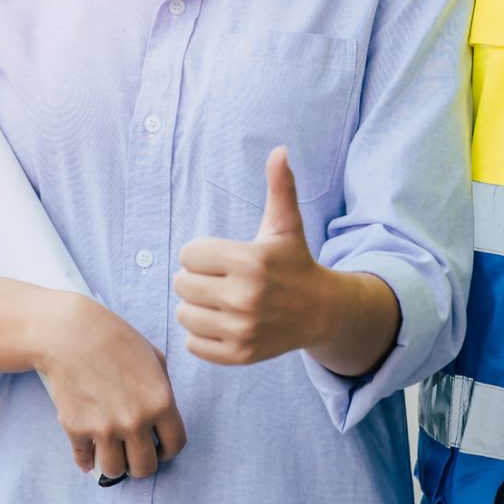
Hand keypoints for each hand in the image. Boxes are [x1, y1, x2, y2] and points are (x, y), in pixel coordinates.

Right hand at [32, 292, 186, 479]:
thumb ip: (163, 393)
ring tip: (112, 450)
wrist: (72, 333)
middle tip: (133, 451)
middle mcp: (135, 420)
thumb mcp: (155, 360)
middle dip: (140, 462)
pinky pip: (84, 461)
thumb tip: (160, 425)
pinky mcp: (76, 430)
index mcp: (161, 402)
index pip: (175, 446)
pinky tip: (88, 448)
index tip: (158, 448)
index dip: (168, 450)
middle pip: (144, 467)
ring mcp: (104, 428)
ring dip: (114, 463)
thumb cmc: (116, 341)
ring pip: (114, 471)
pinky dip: (86, 458)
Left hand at [174, 147, 329, 364]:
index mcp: (250, 261)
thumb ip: (279, 186)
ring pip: (184, 314)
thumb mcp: (286, 225)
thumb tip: (280, 149)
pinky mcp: (238, 355)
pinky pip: (192, 344)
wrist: (321, 311)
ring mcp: (241, 329)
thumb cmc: (294, 262)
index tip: (224, 258)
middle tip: (221, 280)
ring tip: (221, 301)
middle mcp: (245, 297)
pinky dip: (202, 335)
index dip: (203, 253)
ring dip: (197, 307)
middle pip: (181, 284)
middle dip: (198, 279)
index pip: (189, 254)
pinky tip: (223, 323)